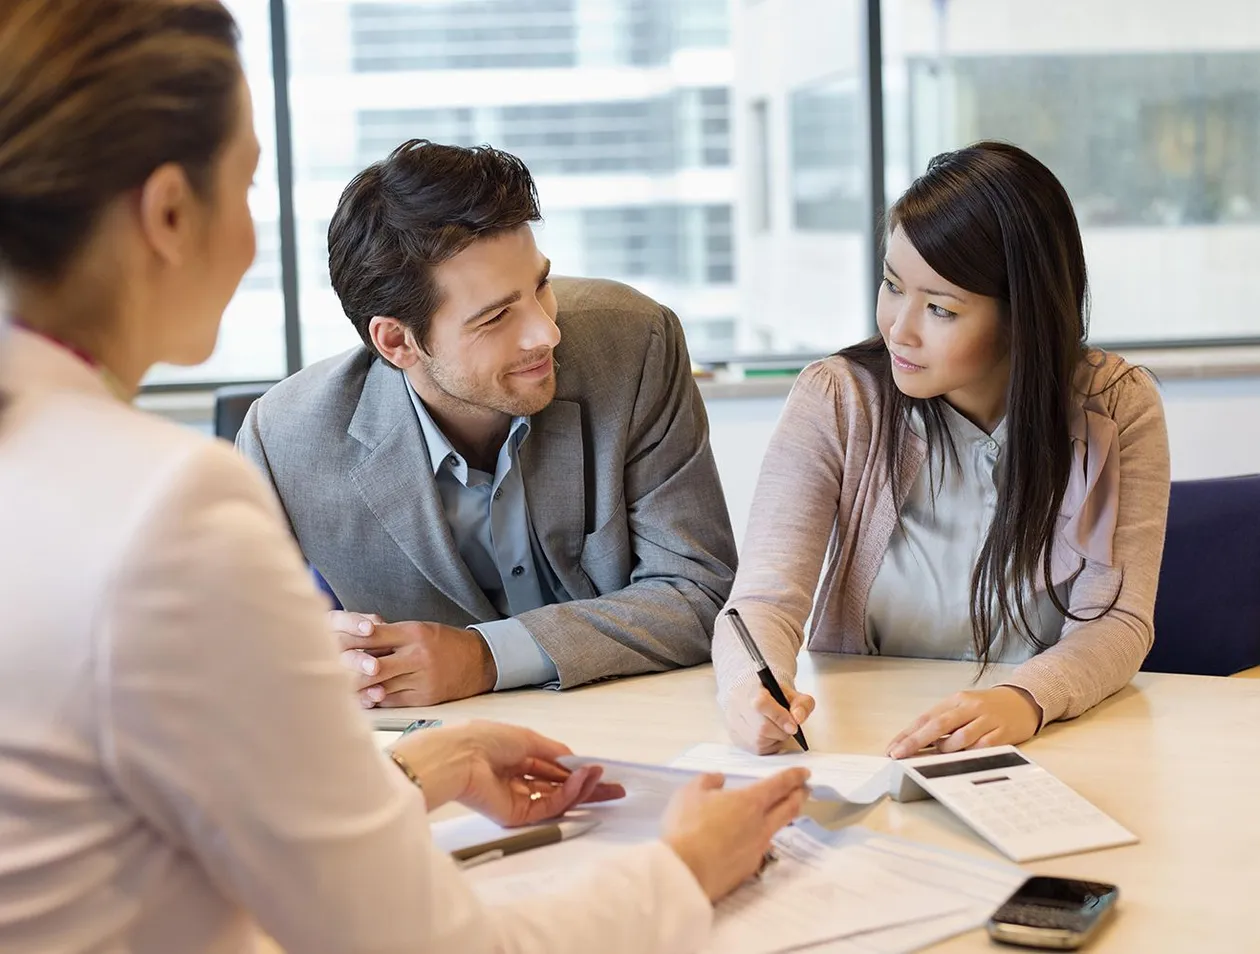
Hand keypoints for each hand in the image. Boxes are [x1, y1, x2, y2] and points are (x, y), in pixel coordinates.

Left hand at [328, 611, 496, 706]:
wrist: (480, 662)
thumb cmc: (444, 643)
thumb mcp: (418, 629)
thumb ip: (389, 634)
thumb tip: (354, 639)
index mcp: (414, 633)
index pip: (372, 635)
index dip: (348, 640)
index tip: (326, 642)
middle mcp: (417, 656)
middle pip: (372, 665)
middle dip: (346, 669)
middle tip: (323, 671)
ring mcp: (421, 679)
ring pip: (379, 686)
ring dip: (356, 688)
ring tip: (334, 688)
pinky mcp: (424, 698)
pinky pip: (391, 701)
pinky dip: (374, 699)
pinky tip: (359, 699)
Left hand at [392, 720, 625, 824]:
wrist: (460, 757)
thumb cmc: (485, 739)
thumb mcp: (527, 738)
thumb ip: (554, 752)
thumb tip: (576, 762)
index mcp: (517, 758)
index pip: (553, 769)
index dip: (577, 770)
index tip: (601, 771)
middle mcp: (519, 780)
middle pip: (559, 788)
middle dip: (588, 787)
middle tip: (615, 790)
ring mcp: (518, 799)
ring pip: (557, 799)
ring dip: (580, 788)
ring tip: (598, 778)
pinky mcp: (516, 816)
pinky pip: (548, 807)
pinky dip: (566, 795)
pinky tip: (579, 781)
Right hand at [661, 769, 810, 902]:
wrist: (686, 871)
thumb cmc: (688, 826)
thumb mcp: (690, 793)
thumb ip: (708, 781)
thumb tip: (720, 779)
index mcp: (750, 802)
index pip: (780, 785)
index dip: (794, 776)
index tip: (805, 773)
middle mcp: (761, 826)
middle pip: (789, 808)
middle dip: (799, 796)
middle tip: (805, 790)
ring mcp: (757, 850)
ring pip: (776, 831)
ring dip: (781, 819)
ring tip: (778, 815)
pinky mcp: (749, 870)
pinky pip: (758, 850)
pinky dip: (758, 840)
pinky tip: (748, 842)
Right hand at [722, 678, 815, 754]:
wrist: (752, 694)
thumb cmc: (771, 695)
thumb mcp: (792, 693)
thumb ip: (801, 704)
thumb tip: (798, 718)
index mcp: (751, 690)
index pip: (762, 704)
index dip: (780, 717)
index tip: (793, 727)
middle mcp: (737, 706)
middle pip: (761, 728)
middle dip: (780, 731)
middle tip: (787, 727)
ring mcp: (733, 723)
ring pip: (758, 742)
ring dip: (774, 739)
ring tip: (775, 729)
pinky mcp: (734, 737)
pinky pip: (755, 749)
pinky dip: (767, 745)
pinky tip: (768, 735)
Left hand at [886, 686, 1042, 758]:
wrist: (1023, 701)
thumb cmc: (987, 708)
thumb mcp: (962, 708)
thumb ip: (943, 723)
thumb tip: (917, 743)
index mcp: (955, 700)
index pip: (925, 718)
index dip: (907, 734)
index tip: (892, 749)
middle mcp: (969, 707)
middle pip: (938, 725)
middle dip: (916, 742)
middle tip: (900, 755)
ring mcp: (987, 719)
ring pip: (960, 737)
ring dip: (946, 749)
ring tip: (942, 753)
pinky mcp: (1003, 733)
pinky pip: (983, 747)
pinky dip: (970, 754)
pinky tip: (965, 756)